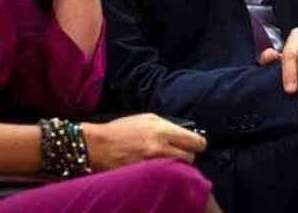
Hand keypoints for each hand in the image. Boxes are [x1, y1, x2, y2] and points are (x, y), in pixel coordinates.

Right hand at [83, 113, 206, 170]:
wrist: (99, 146)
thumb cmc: (122, 130)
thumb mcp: (147, 119)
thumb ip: (168, 126)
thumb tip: (185, 133)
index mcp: (163, 131)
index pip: (197, 142)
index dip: (198, 143)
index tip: (195, 145)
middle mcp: (161, 149)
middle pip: (191, 159)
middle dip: (186, 156)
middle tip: (178, 153)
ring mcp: (154, 165)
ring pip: (180, 170)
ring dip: (176, 166)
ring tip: (166, 161)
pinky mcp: (147, 177)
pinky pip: (165, 177)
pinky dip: (164, 174)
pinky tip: (156, 169)